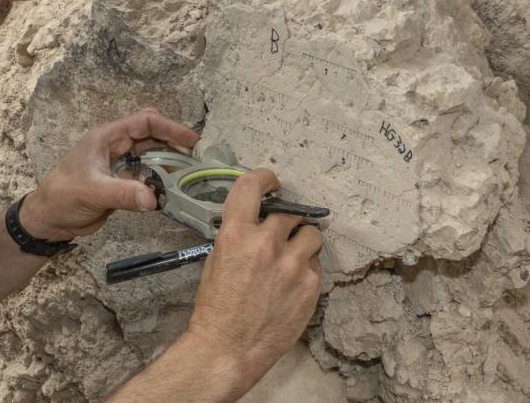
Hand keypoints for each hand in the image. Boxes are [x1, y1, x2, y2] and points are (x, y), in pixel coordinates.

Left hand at [20, 108, 199, 240]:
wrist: (47, 220)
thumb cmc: (63, 197)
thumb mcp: (93, 192)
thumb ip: (124, 194)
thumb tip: (154, 200)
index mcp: (106, 137)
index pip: (145, 122)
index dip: (170, 128)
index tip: (191, 140)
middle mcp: (114, 146)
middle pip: (151, 136)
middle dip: (173, 144)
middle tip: (194, 158)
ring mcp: (118, 164)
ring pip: (150, 156)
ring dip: (167, 163)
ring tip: (187, 174)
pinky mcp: (120, 182)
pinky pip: (145, 176)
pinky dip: (158, 181)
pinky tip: (169, 191)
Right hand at [184, 169, 322, 395]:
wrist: (227, 350)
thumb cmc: (214, 309)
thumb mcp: (215, 261)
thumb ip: (238, 237)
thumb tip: (255, 224)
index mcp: (236, 235)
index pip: (253, 187)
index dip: (265, 178)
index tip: (272, 182)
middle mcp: (267, 244)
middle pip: (291, 213)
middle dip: (286, 221)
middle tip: (281, 233)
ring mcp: (292, 265)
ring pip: (312, 235)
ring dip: (302, 241)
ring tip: (291, 258)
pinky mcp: (310, 286)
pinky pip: (315, 265)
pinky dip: (306, 269)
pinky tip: (292, 285)